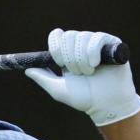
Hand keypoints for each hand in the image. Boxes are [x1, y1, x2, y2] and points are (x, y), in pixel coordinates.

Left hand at [25, 28, 139, 126]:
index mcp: (68, 54)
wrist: (106, 104)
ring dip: (81, 58)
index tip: (58, 62)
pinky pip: (98, 38)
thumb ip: (43, 77)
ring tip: (88, 73)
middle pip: (69, 35)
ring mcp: (97, 44)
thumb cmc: (83, 98)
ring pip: (82, 37)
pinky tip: (95, 64)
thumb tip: (27, 69)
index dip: (56, 46)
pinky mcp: (112, 44)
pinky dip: (93, 51)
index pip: (58, 36)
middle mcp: (82, 46)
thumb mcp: (58, 89)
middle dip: (69, 56)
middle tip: (76, 73)